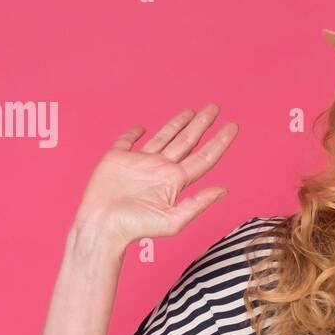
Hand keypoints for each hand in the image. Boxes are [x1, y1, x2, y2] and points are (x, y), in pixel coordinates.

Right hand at [72, 102, 236, 247]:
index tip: (233, 126)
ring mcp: (140, 162)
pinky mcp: (117, 158)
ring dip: (177, 123)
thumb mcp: (173, 220)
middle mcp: (161, 169)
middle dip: (201, 124)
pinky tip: (142, 128)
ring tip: (192, 111)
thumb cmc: (135, 228)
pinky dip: (134, 133)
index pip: (204, 157)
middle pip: (187, 141)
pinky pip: (128, 141)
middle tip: (214, 107)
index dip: (219, 141)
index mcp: (175, 181)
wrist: (102, 225)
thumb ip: (198, 203)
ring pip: (164, 137)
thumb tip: (224, 190)